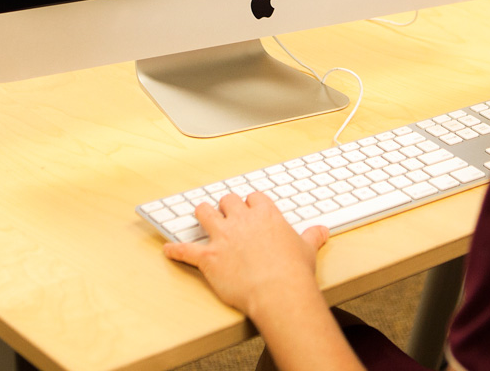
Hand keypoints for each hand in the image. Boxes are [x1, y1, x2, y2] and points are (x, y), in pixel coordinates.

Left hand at [163, 192, 327, 316]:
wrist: (278, 291)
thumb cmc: (293, 272)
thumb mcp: (307, 249)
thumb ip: (312, 236)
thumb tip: (322, 231)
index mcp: (266, 215)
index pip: (254, 198)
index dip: (251, 203)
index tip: (251, 207)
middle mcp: (242, 221)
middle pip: (227, 201)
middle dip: (226, 206)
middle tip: (226, 212)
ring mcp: (223, 237)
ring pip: (205, 213)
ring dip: (202, 214)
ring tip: (200, 215)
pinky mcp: (208, 258)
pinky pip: (186, 251)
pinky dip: (175, 250)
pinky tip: (168, 249)